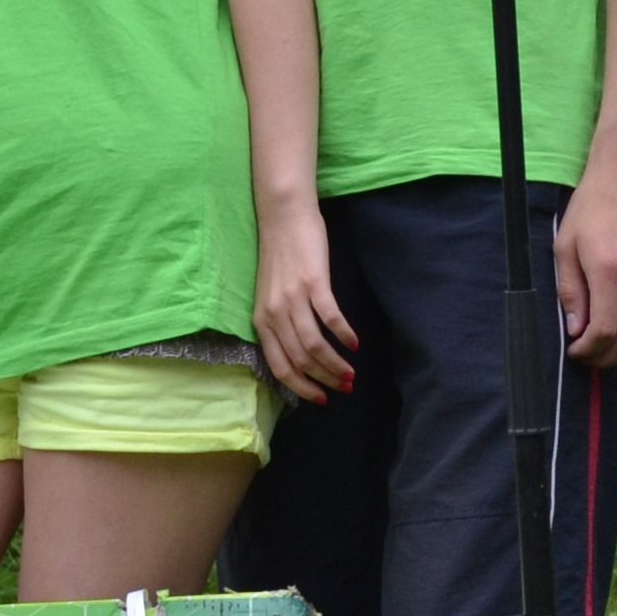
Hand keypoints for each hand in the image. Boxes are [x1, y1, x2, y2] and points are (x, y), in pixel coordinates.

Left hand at [252, 195, 358, 404]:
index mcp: (261, 321)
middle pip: (301, 361)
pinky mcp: (313, 282)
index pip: (280, 367)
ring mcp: (293, 298)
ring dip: (337, 364)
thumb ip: (281, 323)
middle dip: (325, 380)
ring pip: (315, 346)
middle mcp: (274, 314)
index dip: (302, 388)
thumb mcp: (272, 296)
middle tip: (345, 387)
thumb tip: (303, 354)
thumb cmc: (281, 256)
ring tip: (352, 373)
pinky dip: (345, 334)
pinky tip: (355, 343)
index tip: (321, 399)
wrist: (283, 216)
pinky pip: (330, 318)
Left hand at [552, 157, 616, 364]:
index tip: (576, 351)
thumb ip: (570, 290)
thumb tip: (576, 329)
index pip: (604, 330)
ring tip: (608, 342)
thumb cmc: (591, 207)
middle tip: (591, 356)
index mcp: (607, 269)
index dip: (588, 350)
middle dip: (607, 357)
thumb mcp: (565, 245)